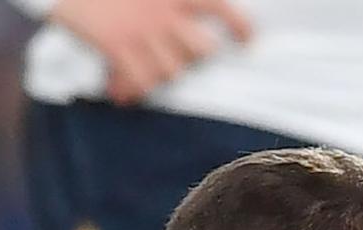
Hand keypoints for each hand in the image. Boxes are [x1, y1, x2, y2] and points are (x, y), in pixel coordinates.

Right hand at [49, 0, 251, 105]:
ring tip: (134, 72)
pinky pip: (141, 82)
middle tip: (168, 58)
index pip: (221, 7)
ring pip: (172, 72)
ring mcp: (142, 30)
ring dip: (155, 76)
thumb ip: (169, 8)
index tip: (246, 41)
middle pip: (201, 52)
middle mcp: (164, 11)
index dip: (239, 26)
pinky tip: (115, 87)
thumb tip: (193, 42)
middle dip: (190, 60)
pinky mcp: (118, 46)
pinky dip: (130, 89)